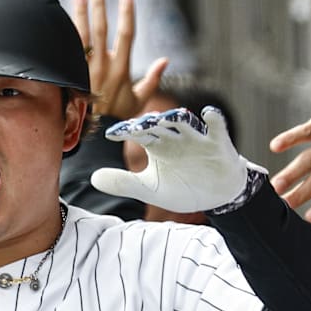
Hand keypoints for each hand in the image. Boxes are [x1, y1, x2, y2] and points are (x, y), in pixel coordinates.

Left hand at [72, 0, 167, 119]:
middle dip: (99, 7)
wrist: (93, 134)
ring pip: (82, 37)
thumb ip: (153, 79)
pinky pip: (68, 51)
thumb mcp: (139, 101)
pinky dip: (67, 35)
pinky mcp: (72, 74)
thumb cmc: (118, 117)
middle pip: (101, 30)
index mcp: (121, 69)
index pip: (126, 36)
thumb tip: (166, 60)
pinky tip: (63, 21)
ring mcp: (85, 70)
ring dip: (80, 15)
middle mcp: (103, 67)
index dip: (127, 15)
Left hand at [91, 107, 265, 212]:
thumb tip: (92, 178)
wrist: (217, 197)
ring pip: (184, 122)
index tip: (111, 135)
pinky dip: (214, 119)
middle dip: (147, 123)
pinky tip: (209, 113)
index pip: (137, 133)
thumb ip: (123, 182)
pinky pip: (217, 127)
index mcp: (156, 144)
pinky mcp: (218, 142)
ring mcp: (196, 137)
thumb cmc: (183, 187)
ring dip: (175, 118)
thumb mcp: (150, 189)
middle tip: (135, 125)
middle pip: (158, 124)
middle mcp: (174, 136)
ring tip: (164, 117)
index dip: (124, 132)